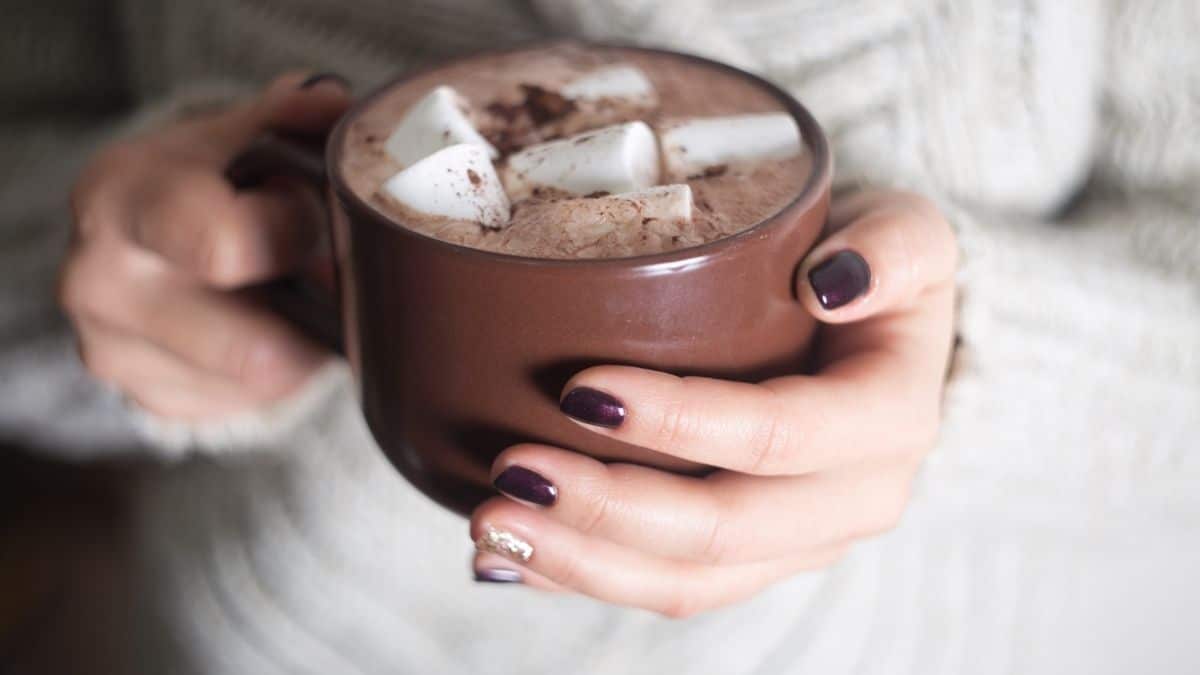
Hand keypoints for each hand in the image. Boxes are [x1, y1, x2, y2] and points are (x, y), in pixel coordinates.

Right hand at [60, 73, 350, 418]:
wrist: (132, 234)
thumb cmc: (197, 180)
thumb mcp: (234, 134)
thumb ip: (289, 117)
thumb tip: (335, 109)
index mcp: (122, 199)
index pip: (229, 246)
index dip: (295, 232)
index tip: (307, 212)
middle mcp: (100, 282)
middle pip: (253, 347)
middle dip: (314, 313)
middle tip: (326, 276)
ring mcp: (114, 350)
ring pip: (262, 383)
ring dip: (302, 345)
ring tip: (297, 297)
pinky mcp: (144, 397)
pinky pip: (245, 405)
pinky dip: (276, 373)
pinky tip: (268, 327)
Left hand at [470, 190, 957, 616]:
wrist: (873, 327)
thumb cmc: (874, 270)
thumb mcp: (911, 233)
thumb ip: (894, 248)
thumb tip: (831, 286)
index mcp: (888, 422)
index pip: (779, 435)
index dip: (680, 421)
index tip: (580, 387)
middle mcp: (852, 501)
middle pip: (722, 531)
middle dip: (607, 510)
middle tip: (511, 472)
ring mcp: (798, 543)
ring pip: (686, 582)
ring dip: (581, 562)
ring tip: (490, 526)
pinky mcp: (751, 560)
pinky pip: (667, 588)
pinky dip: (583, 578)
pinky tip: (508, 562)